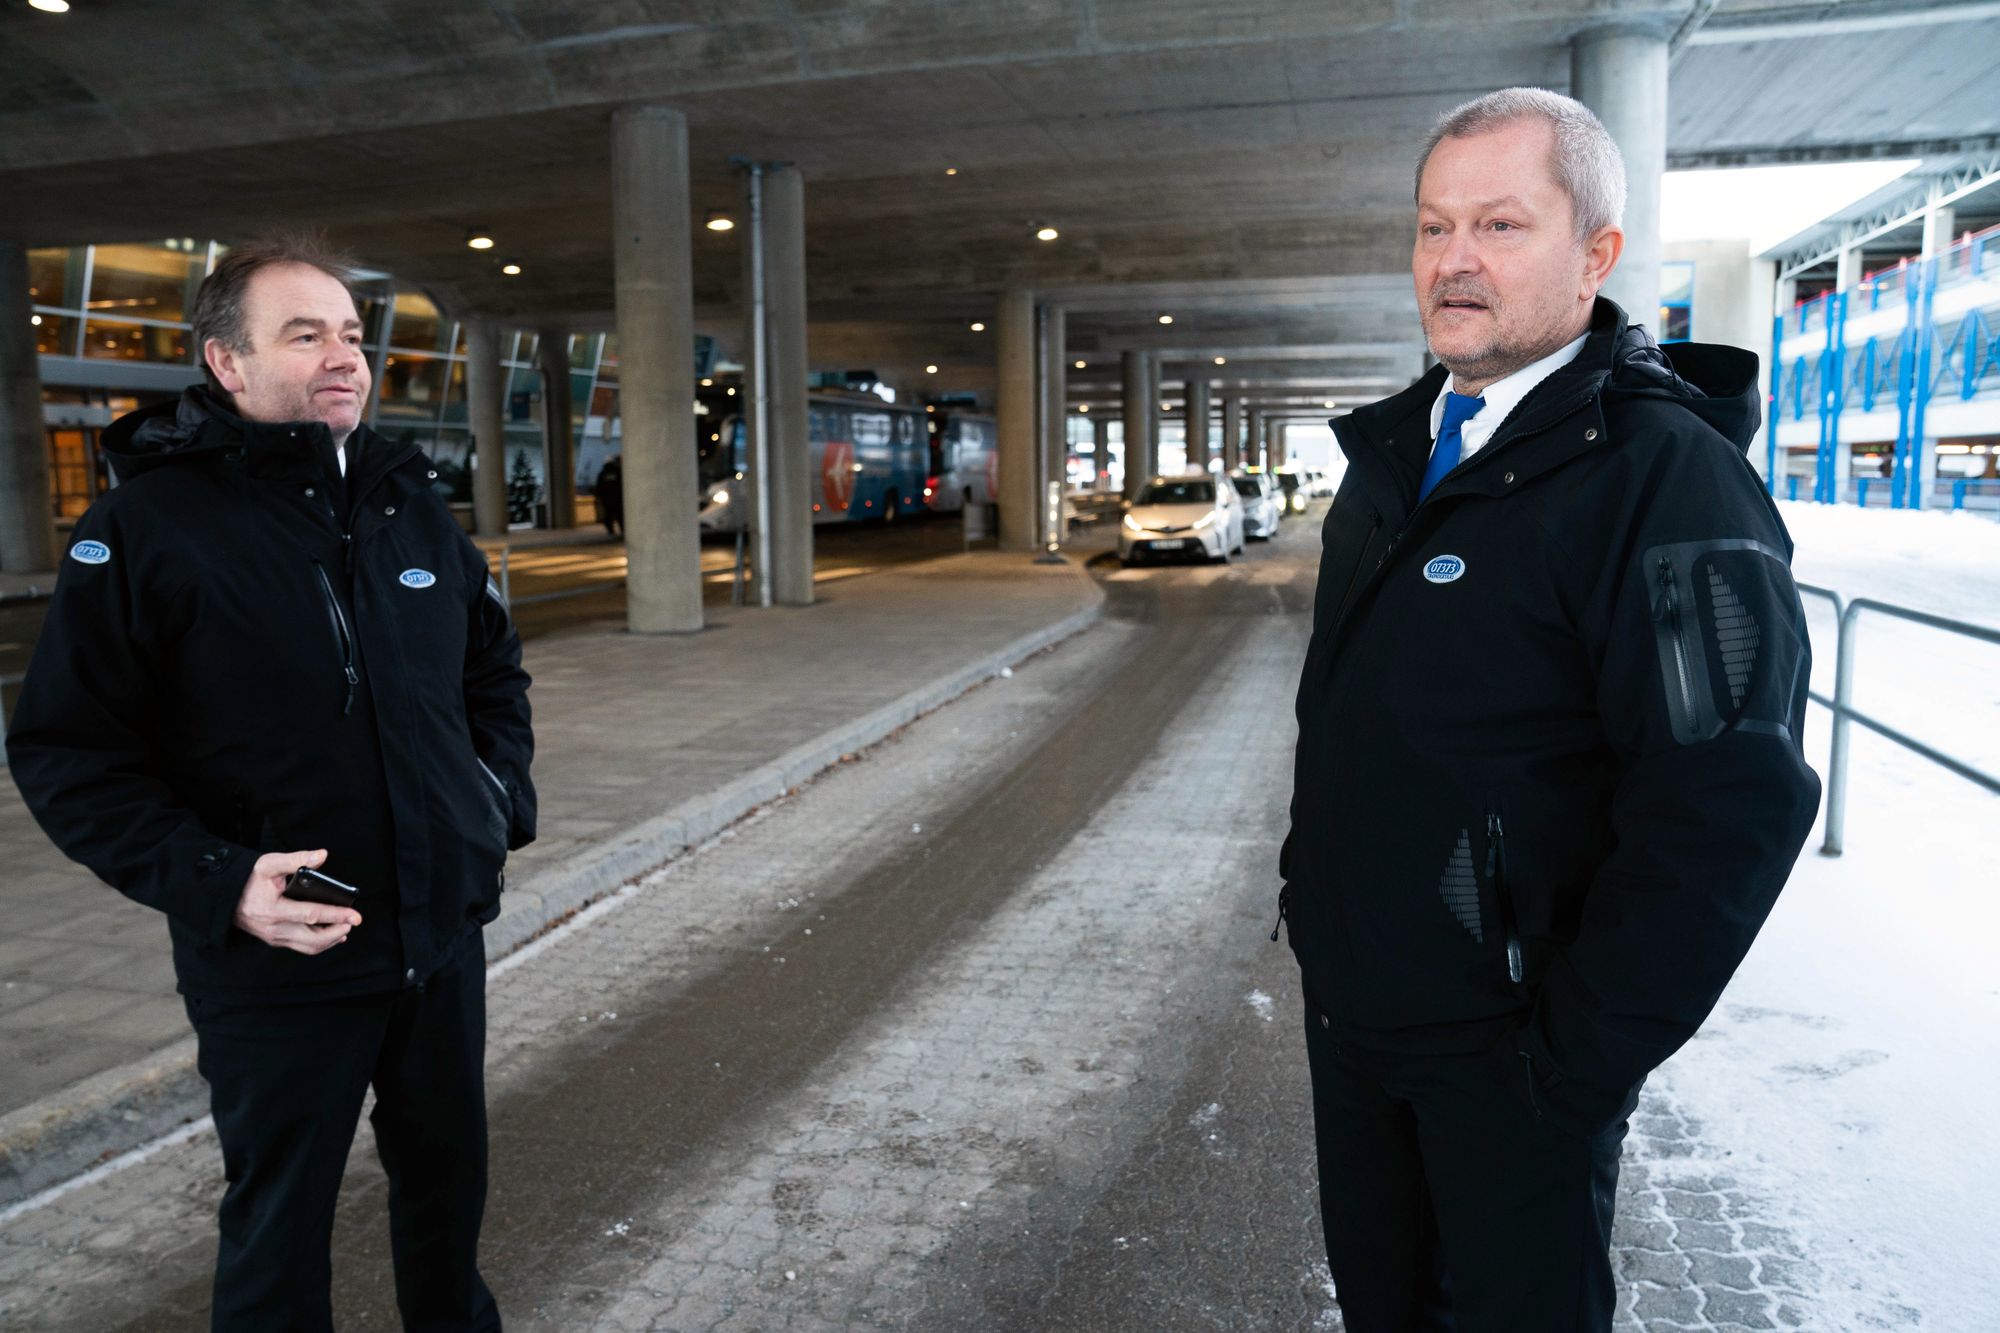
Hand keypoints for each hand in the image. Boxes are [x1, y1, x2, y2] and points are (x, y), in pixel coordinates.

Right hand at [233, 849, 361, 953]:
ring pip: (309, 946)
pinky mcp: (275, 940)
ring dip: (331, 940)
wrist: (226, 897)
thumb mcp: (268, 864)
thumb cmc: (248, 879)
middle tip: (353, 921)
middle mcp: (274, 929)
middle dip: (338, 931)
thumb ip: (296, 859)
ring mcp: (274, 938)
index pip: (311, 915)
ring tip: (345, 927)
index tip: (355, 915)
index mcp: (273, 910)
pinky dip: (320, 942)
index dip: (336, 915)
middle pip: (314, 938)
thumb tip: (321, 855)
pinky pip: (302, 946)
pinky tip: (332, 935)